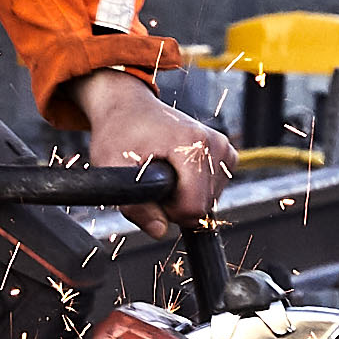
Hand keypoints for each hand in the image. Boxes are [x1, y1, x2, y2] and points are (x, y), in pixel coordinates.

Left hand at [62, 68, 239, 221]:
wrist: (129, 107)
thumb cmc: (119, 132)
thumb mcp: (112, 167)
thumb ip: (134, 205)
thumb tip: (159, 231)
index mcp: (192, 144)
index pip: (193, 207)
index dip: (168, 211)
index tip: (151, 192)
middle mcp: (215, 144)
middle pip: (203, 207)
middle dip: (175, 204)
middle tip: (153, 179)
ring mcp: (223, 147)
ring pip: (209, 201)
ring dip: (184, 196)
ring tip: (163, 171)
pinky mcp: (225, 152)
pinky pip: (214, 190)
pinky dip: (194, 188)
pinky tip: (177, 170)